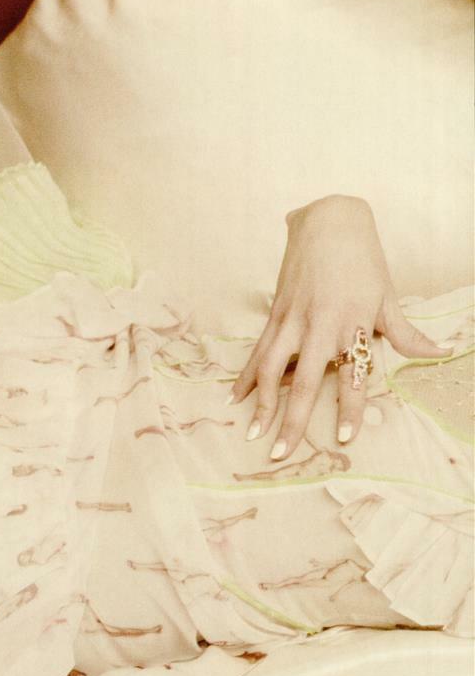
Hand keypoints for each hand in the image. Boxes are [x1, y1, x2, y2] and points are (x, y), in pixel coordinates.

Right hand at [229, 195, 450, 460]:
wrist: (329, 222)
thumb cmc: (363, 261)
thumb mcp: (388, 297)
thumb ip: (407, 334)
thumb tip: (441, 353)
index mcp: (351, 326)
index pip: (352, 377)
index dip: (348, 409)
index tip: (343, 439)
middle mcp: (319, 327)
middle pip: (302, 382)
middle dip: (291, 421)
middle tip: (280, 454)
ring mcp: (292, 320)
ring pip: (270, 369)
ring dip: (260, 404)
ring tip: (252, 433)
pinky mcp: (275, 313)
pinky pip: (258, 351)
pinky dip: (246, 375)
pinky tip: (234, 396)